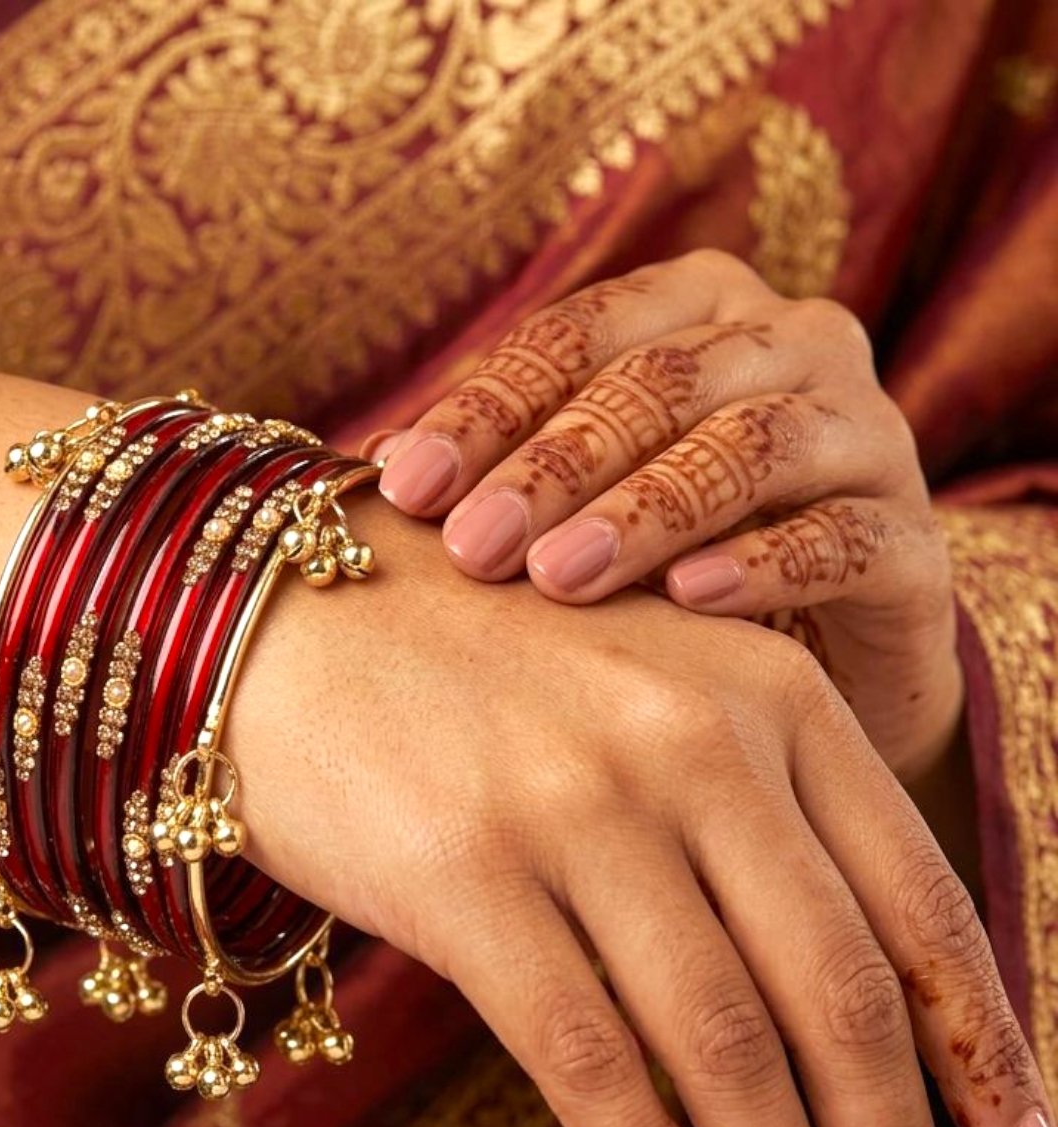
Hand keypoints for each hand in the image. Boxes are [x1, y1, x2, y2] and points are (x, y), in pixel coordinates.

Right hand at [228, 501, 1057, 1126]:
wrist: (289, 624)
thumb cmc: (478, 676)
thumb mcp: (653, 699)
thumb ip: (756, 822)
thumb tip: (840, 1028)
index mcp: (768, 691)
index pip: (917, 905)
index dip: (987, 1056)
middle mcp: (688, 741)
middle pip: (837, 997)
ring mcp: (574, 806)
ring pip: (725, 1044)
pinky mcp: (464, 874)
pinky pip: (588, 1054)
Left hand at [372, 250, 961, 781]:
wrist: (812, 655)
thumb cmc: (665, 561)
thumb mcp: (579, 502)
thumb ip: (499, 468)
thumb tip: (373, 469)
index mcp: (694, 311)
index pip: (574, 339)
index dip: (486, 409)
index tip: (404, 487)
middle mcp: (788, 344)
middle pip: (659, 383)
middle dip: (553, 465)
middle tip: (473, 544)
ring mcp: (862, 432)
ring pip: (752, 445)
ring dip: (647, 511)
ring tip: (561, 577)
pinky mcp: (912, 537)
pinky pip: (843, 537)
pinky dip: (763, 564)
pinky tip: (689, 600)